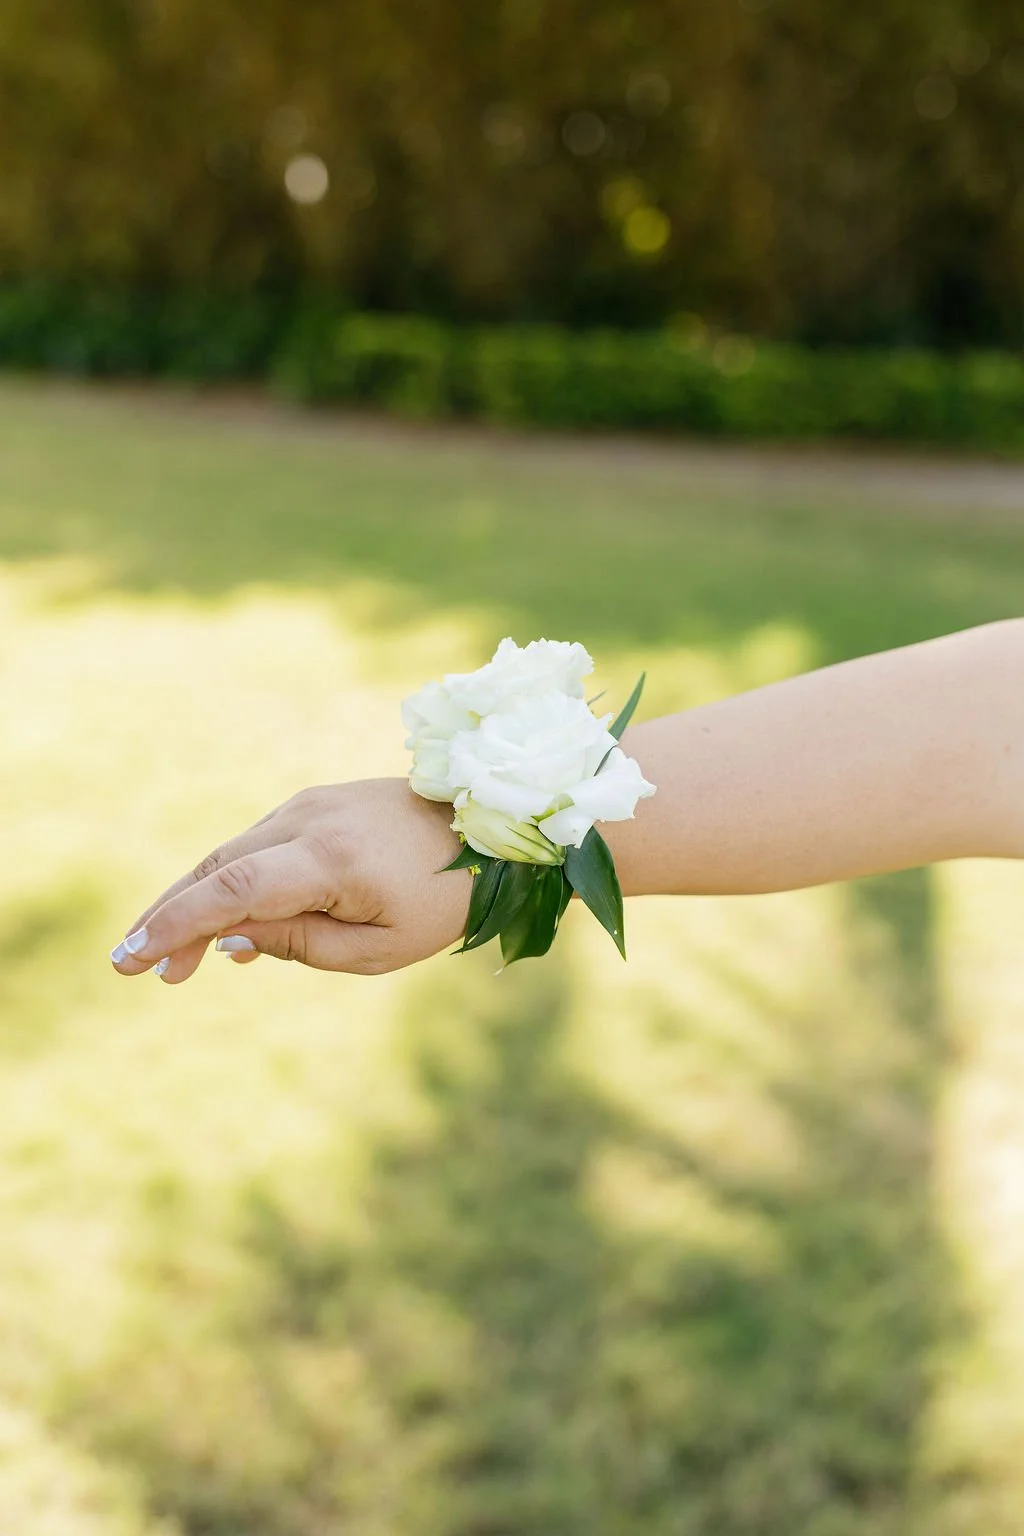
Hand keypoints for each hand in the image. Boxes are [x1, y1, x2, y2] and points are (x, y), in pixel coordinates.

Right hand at [109, 779, 469, 982]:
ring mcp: (311, 803)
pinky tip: (226, 928)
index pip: (231, 889)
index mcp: (330, 860)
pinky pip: (259, 845)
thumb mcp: (380, 950)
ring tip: (173, 959)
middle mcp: (310, 819)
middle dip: (171, 916)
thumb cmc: (445, 901)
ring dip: (197, 900)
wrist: (493, 830)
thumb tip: (228, 940)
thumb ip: (300, 945)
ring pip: (232, 853)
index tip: (132, 958)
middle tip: (134, 965)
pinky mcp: (316, 802)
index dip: (176, 923)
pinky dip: (231, 881)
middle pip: (217, 867)